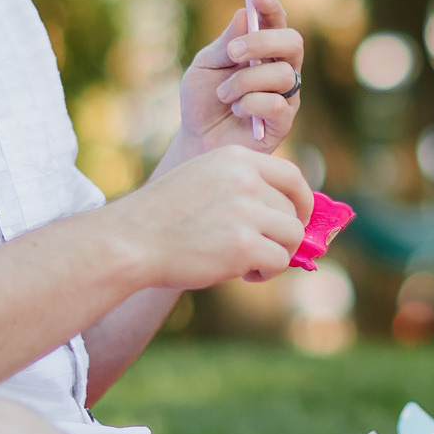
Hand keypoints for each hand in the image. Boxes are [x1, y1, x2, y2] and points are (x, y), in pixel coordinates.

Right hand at [109, 145, 313, 290]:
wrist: (131, 241)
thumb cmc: (163, 217)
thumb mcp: (203, 180)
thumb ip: (241, 187)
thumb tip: (288, 216)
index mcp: (235, 159)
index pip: (291, 174)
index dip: (302, 200)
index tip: (300, 218)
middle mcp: (245, 179)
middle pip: (293, 210)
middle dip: (283, 234)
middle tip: (259, 250)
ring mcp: (246, 211)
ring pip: (292, 235)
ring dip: (277, 254)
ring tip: (250, 264)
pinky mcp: (244, 244)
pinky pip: (279, 261)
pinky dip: (267, 272)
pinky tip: (244, 274)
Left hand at [180, 0, 304, 154]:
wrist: (197, 141)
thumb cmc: (202, 100)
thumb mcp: (205, 65)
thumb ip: (225, 43)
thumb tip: (245, 14)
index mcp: (263, 50)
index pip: (276, 20)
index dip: (270, 5)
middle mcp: (280, 68)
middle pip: (293, 42)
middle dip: (263, 42)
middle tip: (232, 52)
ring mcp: (286, 96)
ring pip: (282, 75)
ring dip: (244, 82)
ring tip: (223, 95)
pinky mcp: (283, 122)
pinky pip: (275, 104)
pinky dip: (249, 105)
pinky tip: (237, 112)